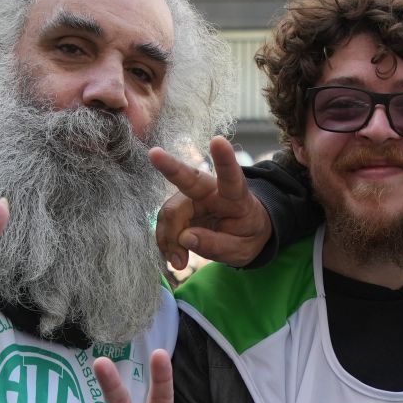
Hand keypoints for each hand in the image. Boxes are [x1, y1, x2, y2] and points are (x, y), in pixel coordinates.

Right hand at [151, 136, 269, 270]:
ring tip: (179, 262)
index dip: (224, 159)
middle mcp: (211, 191)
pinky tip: (175, 257)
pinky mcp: (180, 209)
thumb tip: (185, 238)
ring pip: (171, 212)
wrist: (243, 234)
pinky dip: (166, 242)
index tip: (218, 140)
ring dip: (169, 238)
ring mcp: (192, 198)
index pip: (231, 176)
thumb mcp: (241, 249)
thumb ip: (217, 245)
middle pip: (188, 179)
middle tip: (154, 154)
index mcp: (235, 196)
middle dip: (171, 166)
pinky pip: (165, 223)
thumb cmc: (247, 235)